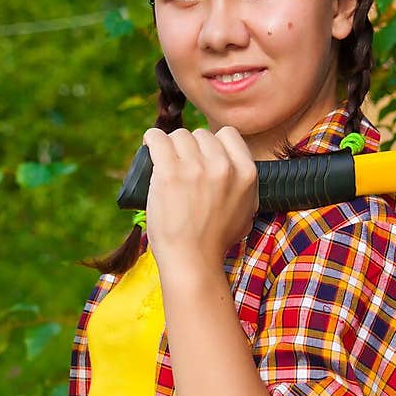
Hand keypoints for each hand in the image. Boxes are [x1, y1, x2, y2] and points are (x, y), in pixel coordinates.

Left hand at [140, 125, 258, 271]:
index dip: (213, 144)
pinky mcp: (169, 172)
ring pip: (179, 136)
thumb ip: (244, 187)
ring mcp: (195, 167)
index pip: (227, 134)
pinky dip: (151, 140)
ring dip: (170, 147)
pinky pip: (157, 138)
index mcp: (246, 172)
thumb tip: (234, 168)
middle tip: (181, 168)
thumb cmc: (216, 241)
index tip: (201, 157)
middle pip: (201, 135)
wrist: (193, 261)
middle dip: (190, 148)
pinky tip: (149, 146)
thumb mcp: (246, 212)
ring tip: (165, 164)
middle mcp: (223, 166)